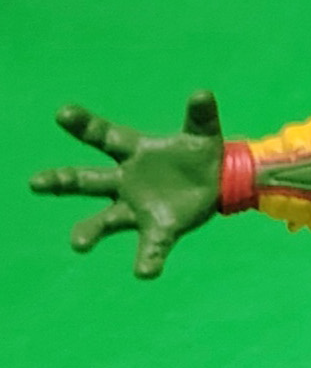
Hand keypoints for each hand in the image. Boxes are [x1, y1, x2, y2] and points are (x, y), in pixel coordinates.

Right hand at [32, 94, 225, 277]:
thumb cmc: (200, 154)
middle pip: (87, 180)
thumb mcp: (203, 134)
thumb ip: (202, 116)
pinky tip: (145, 273)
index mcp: (134, 152)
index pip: (104, 136)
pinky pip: (151, 246)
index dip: (84, 125)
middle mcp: (126, 181)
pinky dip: (147, 260)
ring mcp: (137, 207)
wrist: (218, 182)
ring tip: (78, 244)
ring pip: (106, 221)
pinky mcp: (159, 229)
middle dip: (61, 181)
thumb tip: (203, 93)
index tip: (63, 113)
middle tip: (36, 182)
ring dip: (90, 232)